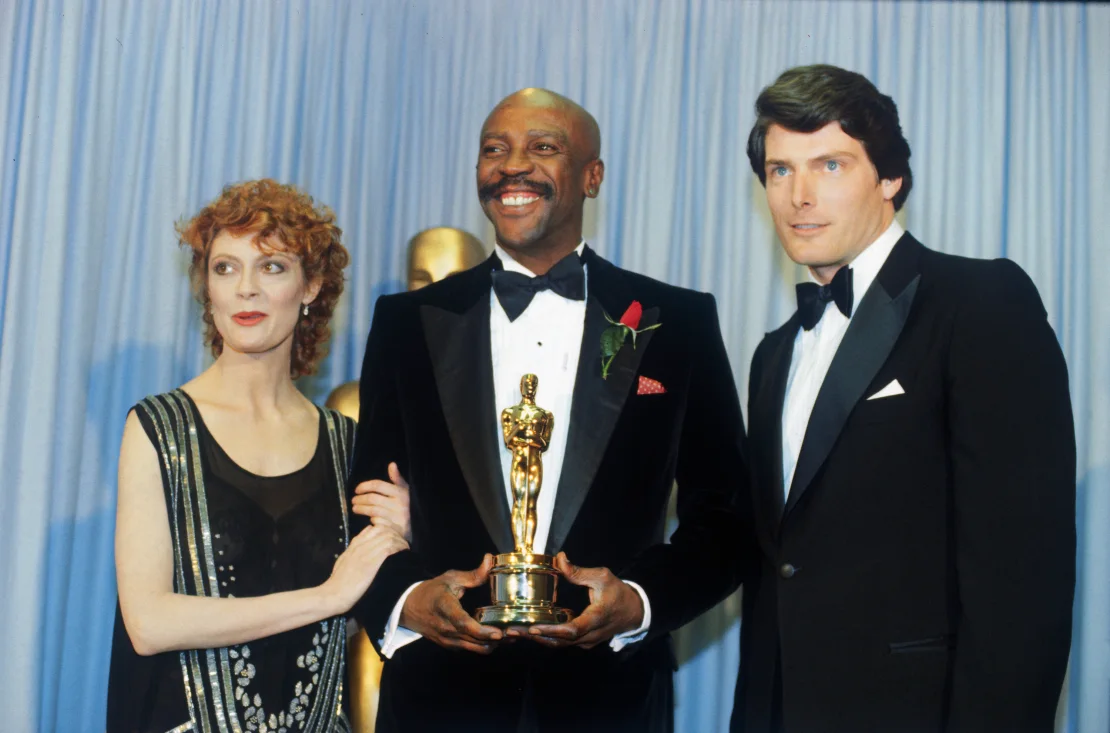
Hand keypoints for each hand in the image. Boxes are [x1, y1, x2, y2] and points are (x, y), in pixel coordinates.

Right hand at [320, 525, 408, 614]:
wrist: (333, 594)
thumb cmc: (338, 583)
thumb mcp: (343, 563)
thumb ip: (352, 553)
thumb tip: (359, 549)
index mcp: (353, 545)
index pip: (372, 528)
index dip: (386, 531)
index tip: (394, 539)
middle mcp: (360, 546)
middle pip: (382, 529)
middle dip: (395, 534)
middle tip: (402, 543)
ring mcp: (365, 553)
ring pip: (387, 536)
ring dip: (399, 540)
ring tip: (405, 548)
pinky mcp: (371, 562)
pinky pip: (389, 547)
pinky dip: (398, 547)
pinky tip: (403, 552)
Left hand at [352, 462, 411, 541]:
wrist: (420, 526)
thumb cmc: (409, 504)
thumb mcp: (406, 490)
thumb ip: (397, 478)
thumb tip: (392, 464)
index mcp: (401, 492)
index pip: (378, 485)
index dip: (364, 486)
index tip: (357, 490)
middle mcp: (399, 504)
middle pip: (373, 499)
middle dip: (360, 499)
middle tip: (353, 500)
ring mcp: (397, 517)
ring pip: (372, 511)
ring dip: (361, 509)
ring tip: (355, 508)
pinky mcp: (395, 529)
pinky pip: (377, 522)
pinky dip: (371, 520)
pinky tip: (369, 518)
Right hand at [399, 554, 502, 653]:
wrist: (408, 607)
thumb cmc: (431, 591)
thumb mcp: (450, 578)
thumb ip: (473, 574)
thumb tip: (490, 559)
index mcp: (444, 607)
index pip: (462, 623)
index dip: (481, 631)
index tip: (498, 633)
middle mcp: (445, 627)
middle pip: (472, 640)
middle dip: (494, 640)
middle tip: (514, 635)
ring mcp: (446, 639)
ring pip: (473, 648)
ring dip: (491, 645)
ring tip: (510, 638)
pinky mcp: (449, 645)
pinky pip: (469, 649)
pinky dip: (483, 646)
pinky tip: (496, 639)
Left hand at [521, 552, 644, 649]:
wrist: (634, 612)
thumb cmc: (618, 593)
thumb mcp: (602, 577)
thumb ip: (579, 571)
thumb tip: (559, 558)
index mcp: (595, 619)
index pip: (572, 630)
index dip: (552, 630)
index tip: (533, 628)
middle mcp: (590, 635)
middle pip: (560, 641)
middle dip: (535, 637)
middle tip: (511, 631)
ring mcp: (586, 642)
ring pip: (560, 644)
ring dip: (538, 639)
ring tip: (515, 633)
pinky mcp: (583, 642)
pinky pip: (563, 643)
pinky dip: (546, 637)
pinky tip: (530, 631)